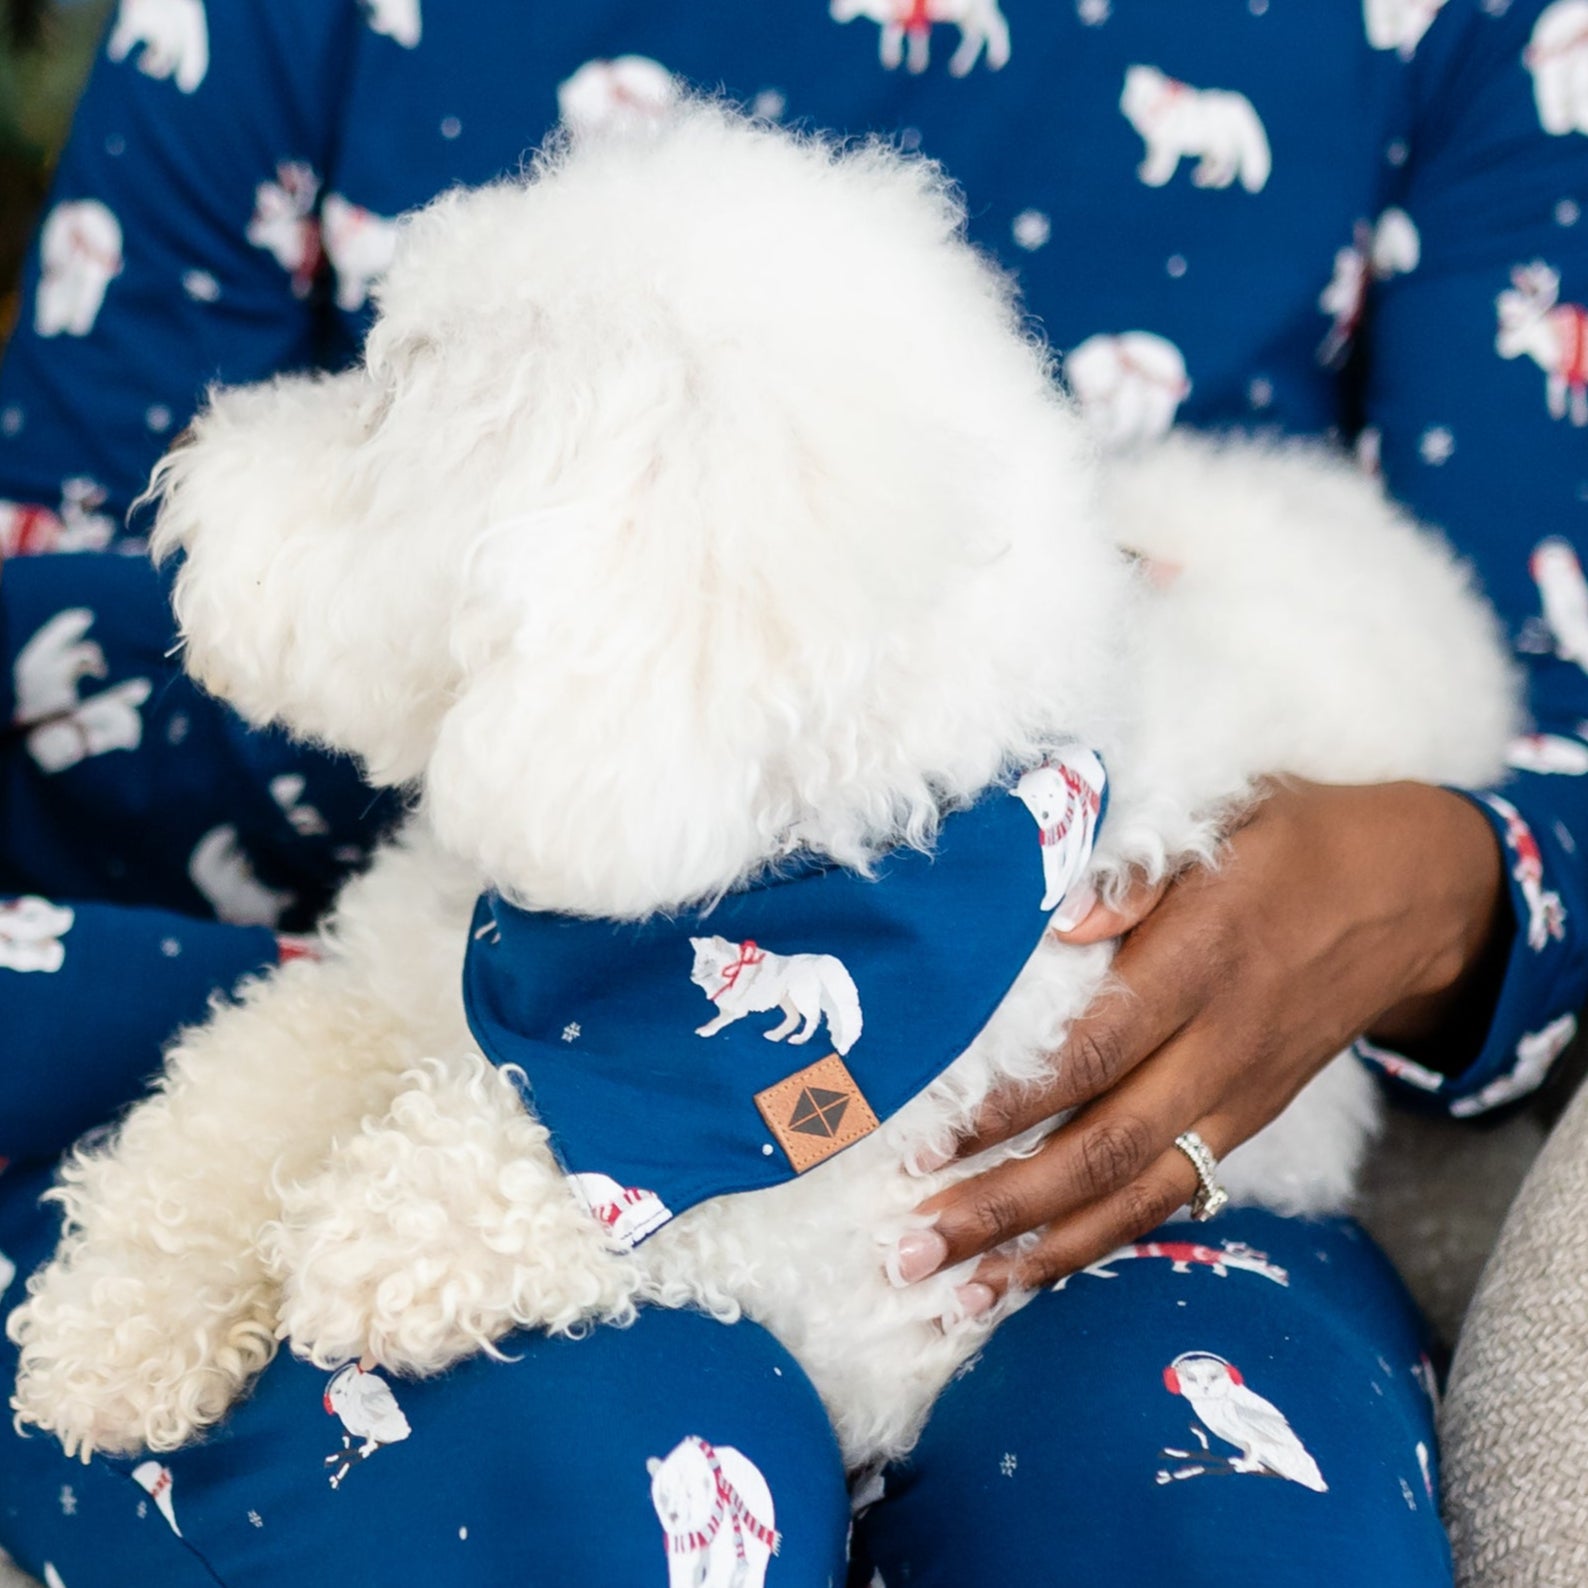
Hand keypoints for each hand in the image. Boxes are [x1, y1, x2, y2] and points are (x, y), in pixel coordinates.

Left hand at [895, 778, 1507, 1307]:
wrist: (1411, 896)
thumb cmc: (1291, 843)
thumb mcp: (1221, 822)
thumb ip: (1135, 874)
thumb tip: (1058, 919)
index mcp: (1201, 961)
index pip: (1092, 1053)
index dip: (1011, 1105)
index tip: (929, 1142)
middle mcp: (1220, 1046)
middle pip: (1104, 1147)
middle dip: (1004, 1204)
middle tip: (912, 1247)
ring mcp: (1238, 1095)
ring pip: (1137, 1194)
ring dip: (1043, 1249)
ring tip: (957, 1292)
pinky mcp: (1247, 1122)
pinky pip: (1174, 1195)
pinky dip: (1102, 1241)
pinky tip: (1035, 1273)